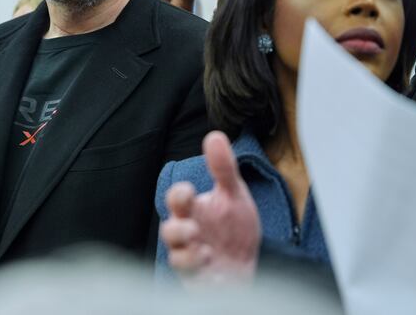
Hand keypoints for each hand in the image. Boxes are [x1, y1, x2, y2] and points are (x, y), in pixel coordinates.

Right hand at [160, 131, 260, 286]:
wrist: (247, 263)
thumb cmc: (234, 228)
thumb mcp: (234, 195)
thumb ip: (223, 168)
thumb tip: (215, 135)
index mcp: (193, 211)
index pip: (177, 199)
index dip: (179, 195)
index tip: (190, 192)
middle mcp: (188, 234)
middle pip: (168, 230)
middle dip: (177, 229)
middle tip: (193, 228)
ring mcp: (191, 259)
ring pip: (175, 257)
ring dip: (188, 254)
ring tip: (208, 251)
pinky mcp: (198, 280)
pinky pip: (191, 280)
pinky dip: (202, 274)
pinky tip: (216, 268)